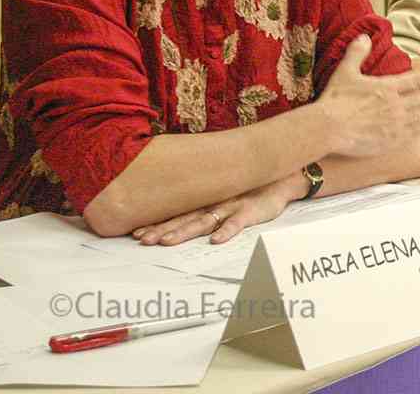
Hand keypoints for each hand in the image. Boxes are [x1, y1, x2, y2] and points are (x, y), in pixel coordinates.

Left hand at [131, 175, 300, 245]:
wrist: (283, 176)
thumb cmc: (252, 189)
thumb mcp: (227, 193)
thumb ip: (207, 203)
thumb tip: (180, 216)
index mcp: (207, 201)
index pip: (177, 213)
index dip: (157, 223)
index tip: (136, 233)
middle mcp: (215, 203)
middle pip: (184, 218)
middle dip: (162, 229)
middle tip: (143, 240)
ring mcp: (232, 206)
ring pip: (204, 221)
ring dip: (185, 231)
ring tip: (167, 242)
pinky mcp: (251, 210)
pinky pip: (237, 222)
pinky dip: (227, 231)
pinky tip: (216, 240)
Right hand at [315, 35, 419, 156]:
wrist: (327, 129)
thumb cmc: (334, 102)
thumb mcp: (345, 72)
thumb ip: (357, 53)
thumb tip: (364, 37)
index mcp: (387, 87)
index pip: (418, 80)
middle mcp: (396, 104)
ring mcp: (396, 122)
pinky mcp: (392, 139)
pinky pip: (416, 132)